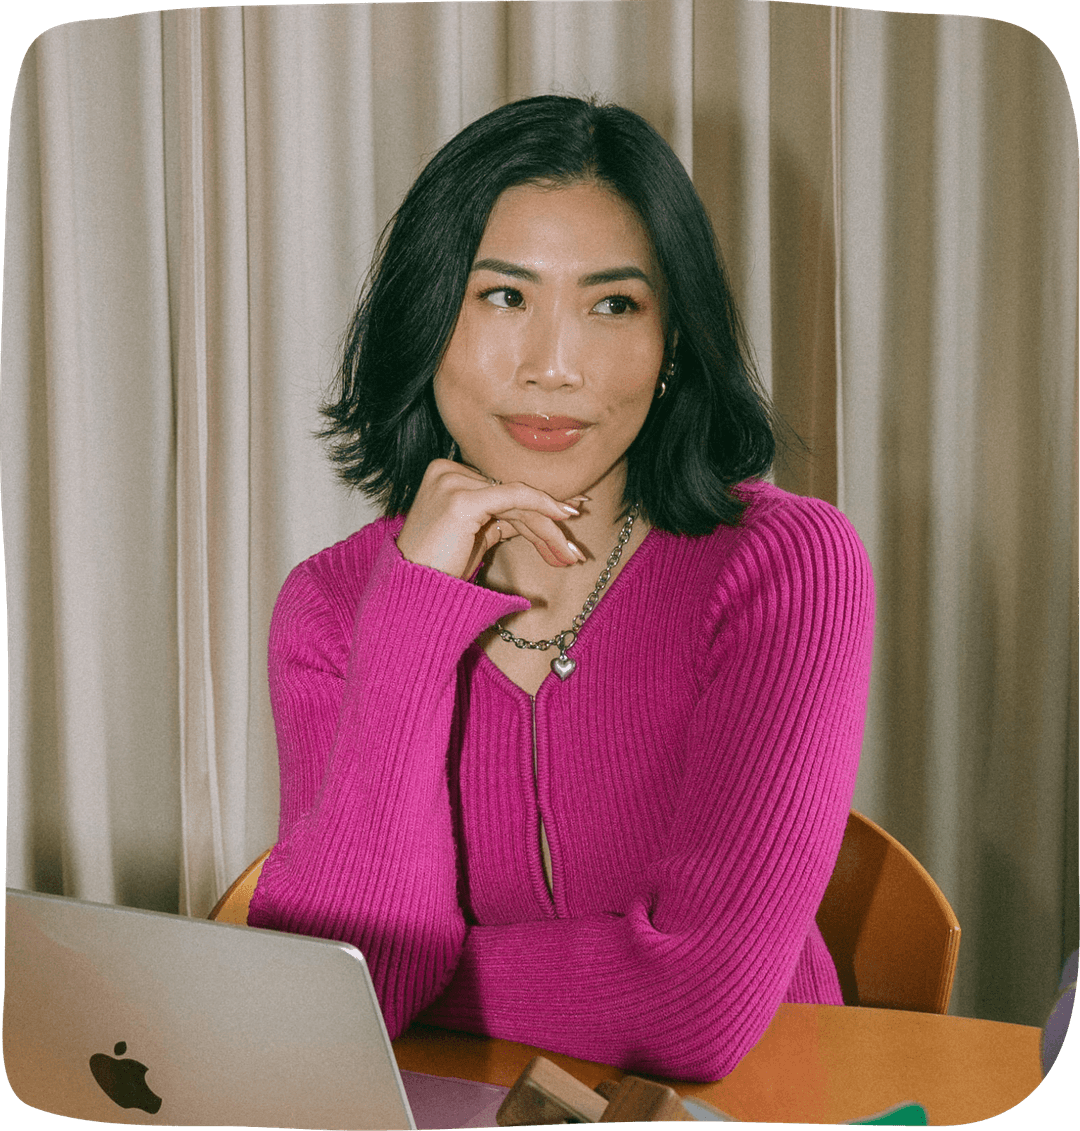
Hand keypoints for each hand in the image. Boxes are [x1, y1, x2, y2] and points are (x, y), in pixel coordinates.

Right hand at [396, 459, 586, 579]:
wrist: (413, 596)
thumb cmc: (440, 571)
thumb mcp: (476, 537)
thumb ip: (500, 519)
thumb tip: (539, 517)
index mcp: (446, 475)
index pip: (502, 490)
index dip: (539, 506)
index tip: (569, 516)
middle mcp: (446, 471)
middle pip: (511, 496)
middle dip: (547, 522)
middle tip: (574, 547)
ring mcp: (452, 482)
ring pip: (518, 500)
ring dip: (549, 529)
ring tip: (571, 555)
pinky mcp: (462, 499)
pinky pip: (514, 497)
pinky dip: (543, 506)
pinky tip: (564, 518)